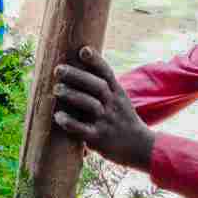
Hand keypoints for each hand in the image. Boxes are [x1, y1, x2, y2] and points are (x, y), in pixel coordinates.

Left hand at [52, 46, 155, 172]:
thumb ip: (101, 88)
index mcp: (117, 93)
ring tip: (56, 90)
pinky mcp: (98, 138)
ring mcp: (106, 121)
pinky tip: (58, 116)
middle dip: (77, 76)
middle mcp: (113, 105)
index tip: (83, 50)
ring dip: (72, 96)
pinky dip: (69, 122)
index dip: (96, 61)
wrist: (141, 148)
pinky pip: (82, 129)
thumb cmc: (121, 120)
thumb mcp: (118, 100)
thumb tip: (74, 69)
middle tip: (58, 69)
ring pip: (90, 105)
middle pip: (97, 86)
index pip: (107, 73)